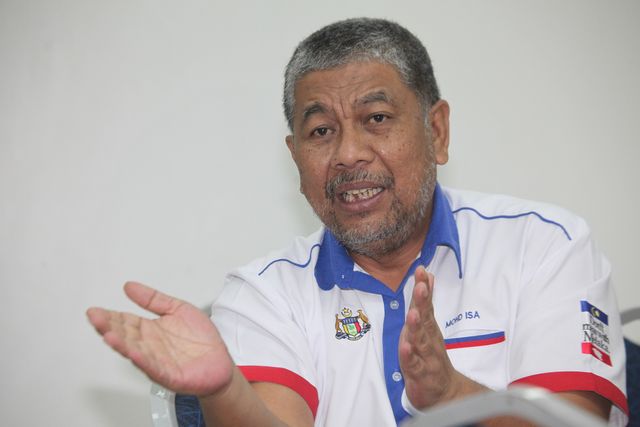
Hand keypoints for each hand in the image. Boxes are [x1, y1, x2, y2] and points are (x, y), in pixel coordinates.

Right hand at [87, 282, 232, 396]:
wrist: (221, 363)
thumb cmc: (201, 339)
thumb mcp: (178, 309)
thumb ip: (154, 299)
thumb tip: (129, 286)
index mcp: (151, 330)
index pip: (125, 321)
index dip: (109, 316)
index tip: (94, 311)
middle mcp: (151, 345)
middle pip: (125, 335)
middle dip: (109, 327)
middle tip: (95, 318)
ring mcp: (158, 360)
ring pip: (135, 351)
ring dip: (121, 344)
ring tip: (107, 335)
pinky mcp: (170, 374)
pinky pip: (154, 367)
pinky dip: (144, 360)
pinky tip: (134, 353)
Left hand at [399, 266, 462, 408]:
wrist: (447, 393)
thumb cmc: (432, 355)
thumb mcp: (429, 326)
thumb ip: (426, 302)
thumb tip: (429, 277)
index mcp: (429, 327)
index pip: (426, 304)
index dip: (424, 287)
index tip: (421, 270)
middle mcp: (428, 339)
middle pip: (425, 318)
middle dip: (422, 302)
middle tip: (421, 285)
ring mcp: (425, 357)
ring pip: (420, 340)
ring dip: (417, 326)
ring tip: (413, 314)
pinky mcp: (419, 374)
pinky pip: (413, 364)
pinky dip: (410, 356)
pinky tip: (406, 347)